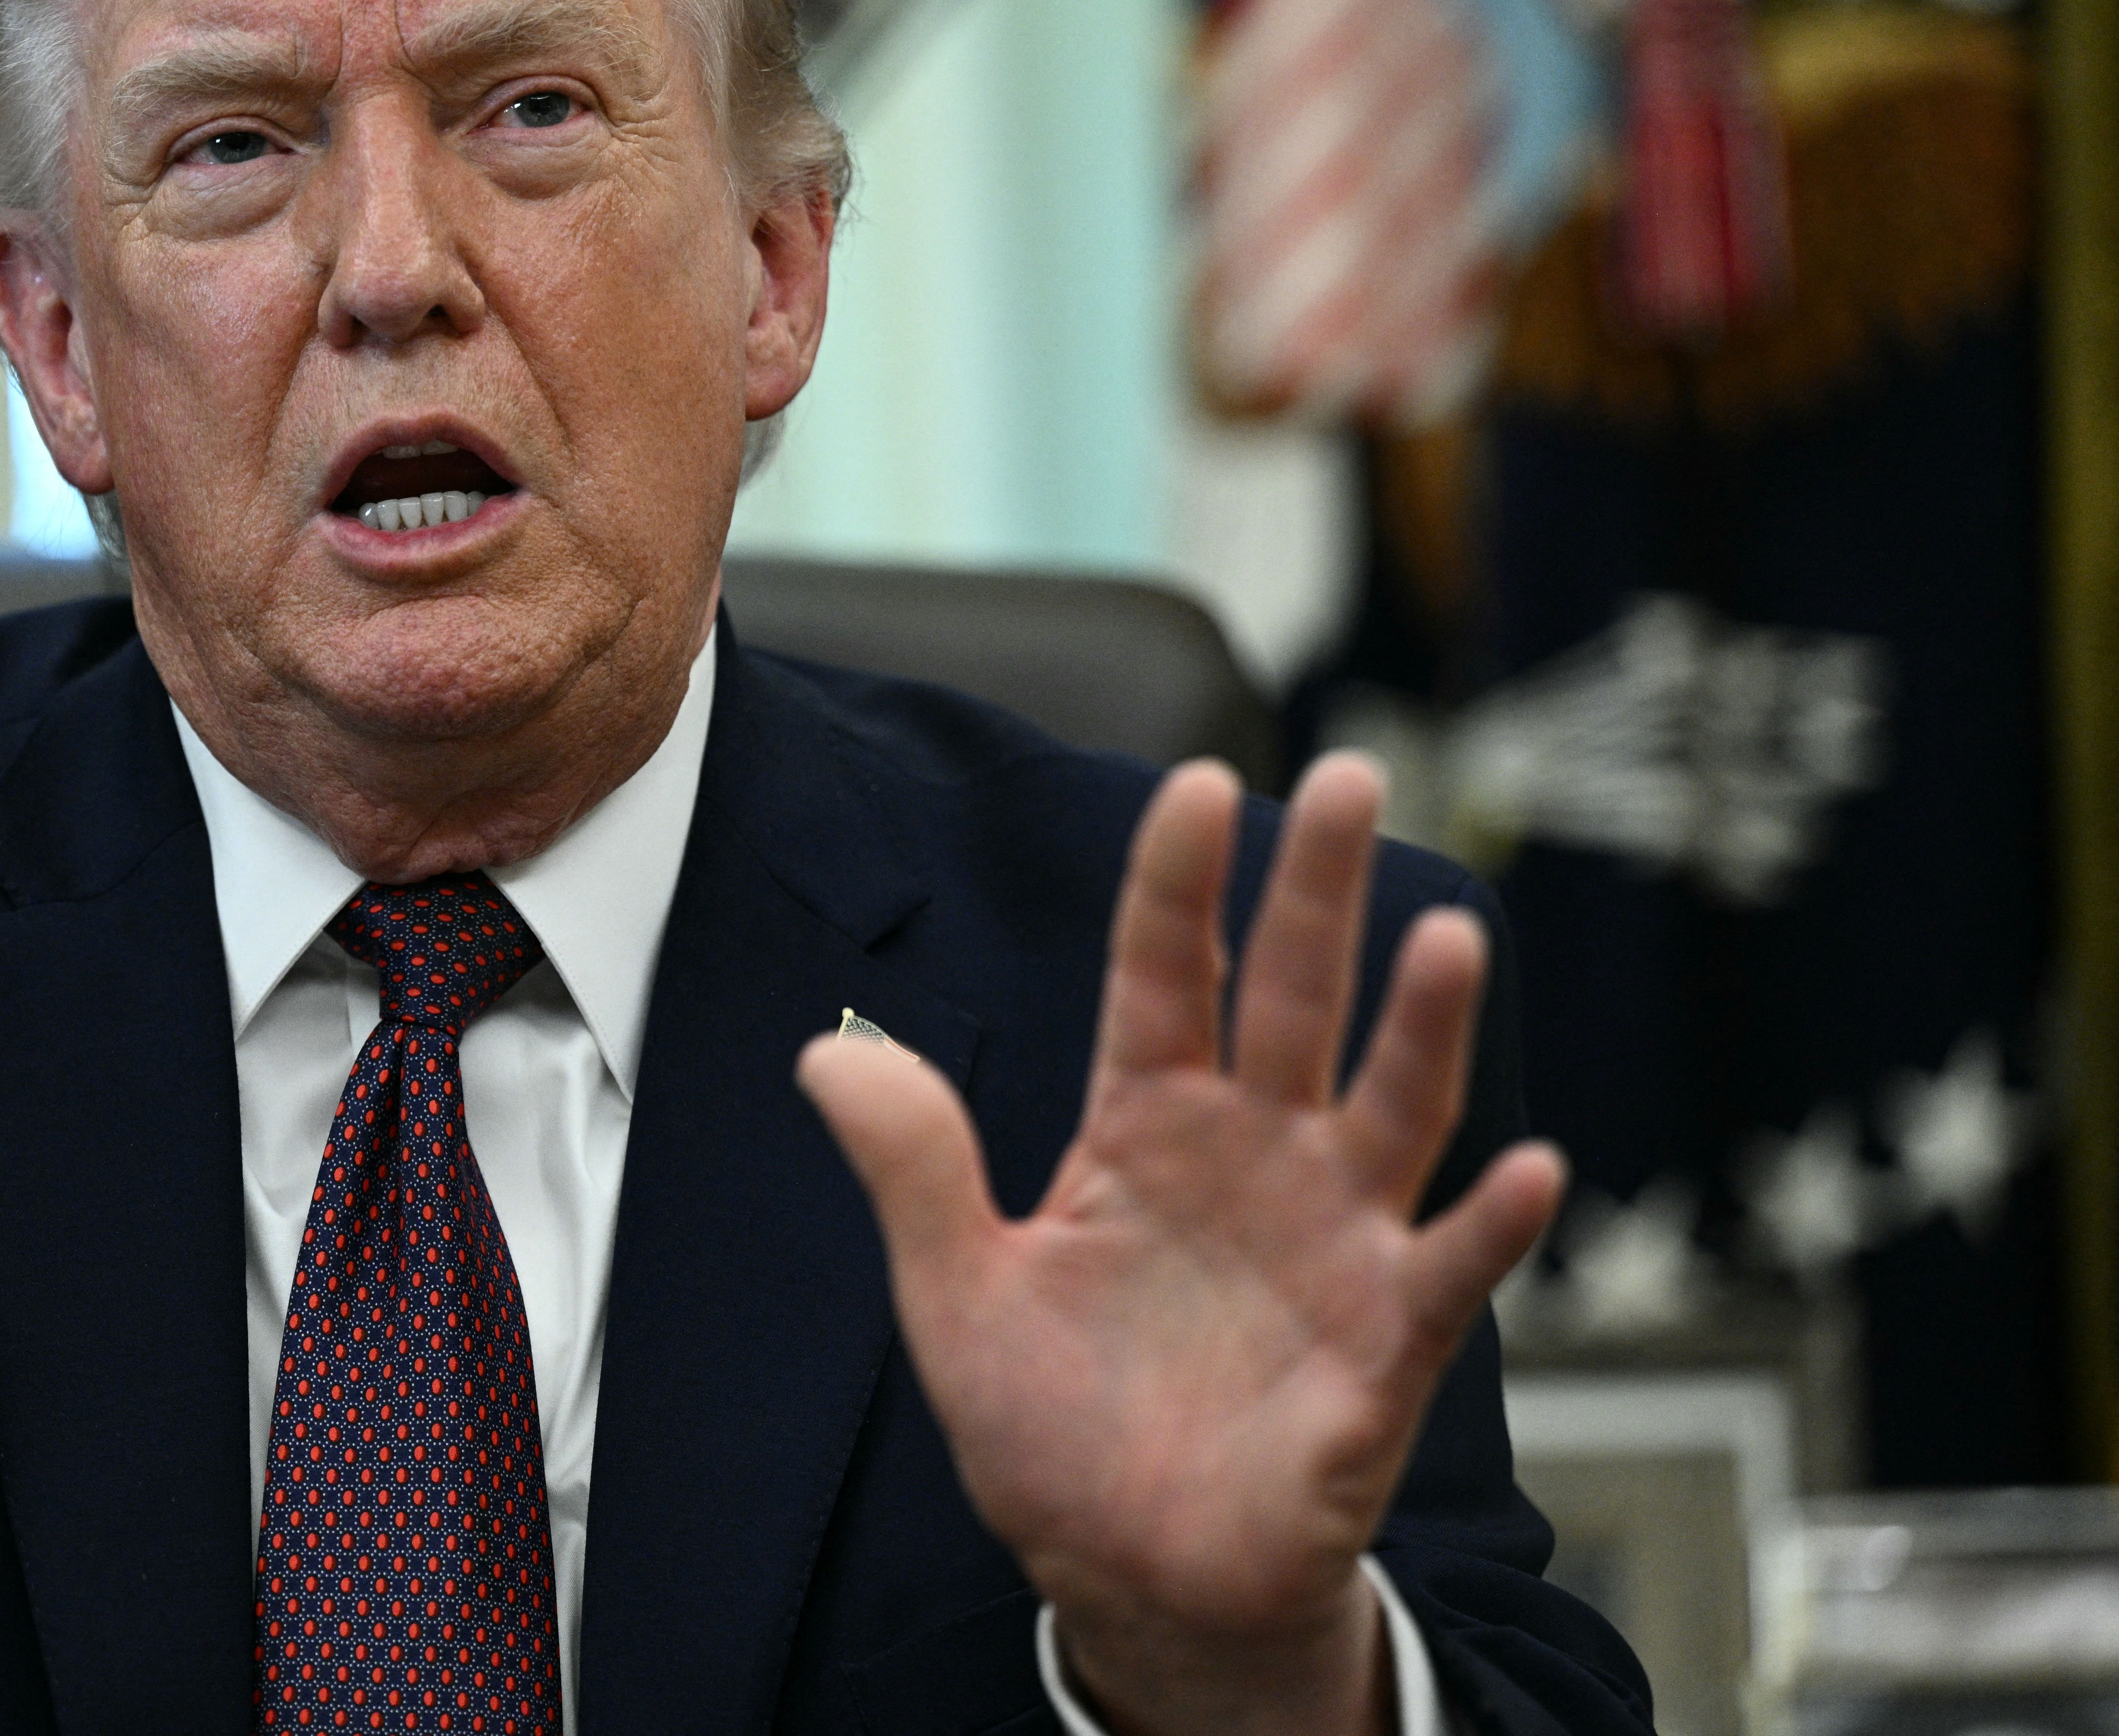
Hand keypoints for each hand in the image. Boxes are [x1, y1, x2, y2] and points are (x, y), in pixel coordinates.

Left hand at [798, 755, 1563, 1735]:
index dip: (1177, 884)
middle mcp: (1251, 1160)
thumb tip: (824, 1054)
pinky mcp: (1382, 1344)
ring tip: (1447, 935)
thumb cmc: (1053, 1433)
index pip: (1162, 977)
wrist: (1127, 1575)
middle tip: (1349, 776)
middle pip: (1289, 1000)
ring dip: (1422, 1027)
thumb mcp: (957, 1292)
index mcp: (1145, 1132)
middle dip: (1317, 892)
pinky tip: (1527, 1170)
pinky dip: (1490, 1225)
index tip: (1197, 782)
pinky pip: (1446, 1271)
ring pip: (1388, 1108)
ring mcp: (1329, 1242)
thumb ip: (912, 1166)